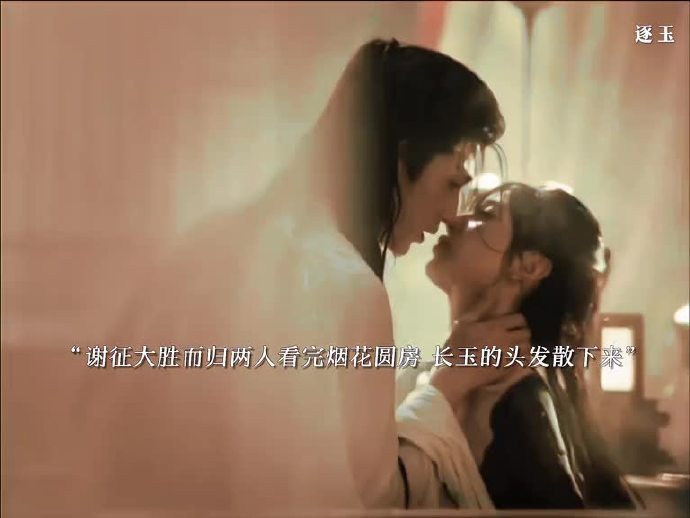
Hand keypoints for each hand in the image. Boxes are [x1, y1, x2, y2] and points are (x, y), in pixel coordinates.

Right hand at [430, 286, 531, 407]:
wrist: (458, 374)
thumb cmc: (456, 349)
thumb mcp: (461, 328)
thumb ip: (472, 318)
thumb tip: (480, 314)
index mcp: (495, 326)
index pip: (519, 319)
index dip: (518, 321)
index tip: (514, 324)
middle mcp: (506, 339)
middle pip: (526, 333)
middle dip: (523, 334)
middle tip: (516, 337)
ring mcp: (509, 354)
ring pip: (527, 348)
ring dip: (524, 347)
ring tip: (517, 349)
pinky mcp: (509, 368)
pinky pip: (523, 361)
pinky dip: (521, 359)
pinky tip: (514, 359)